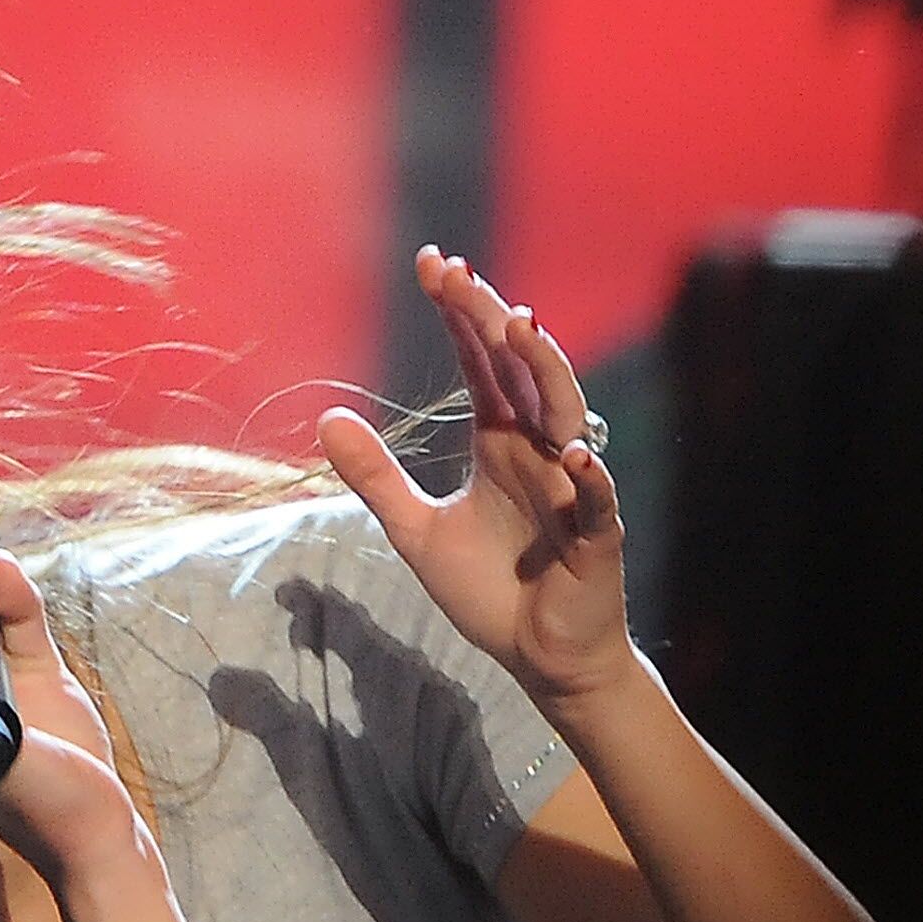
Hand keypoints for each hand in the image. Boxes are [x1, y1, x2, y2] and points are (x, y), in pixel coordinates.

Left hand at [318, 248, 634, 700]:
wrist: (539, 656)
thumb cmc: (490, 589)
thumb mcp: (414, 529)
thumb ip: (375, 475)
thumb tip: (326, 417)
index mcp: (501, 441)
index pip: (482, 363)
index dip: (459, 315)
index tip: (431, 265)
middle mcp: (540, 451)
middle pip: (521, 370)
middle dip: (491, 319)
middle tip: (455, 272)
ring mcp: (573, 489)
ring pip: (567, 417)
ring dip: (545, 371)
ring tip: (519, 326)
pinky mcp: (596, 538)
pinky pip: (596, 502)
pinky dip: (587, 479)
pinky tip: (570, 456)